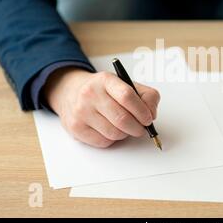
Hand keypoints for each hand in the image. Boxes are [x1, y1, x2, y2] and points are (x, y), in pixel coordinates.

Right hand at [44, 67, 159, 147]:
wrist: (71, 92)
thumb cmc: (104, 91)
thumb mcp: (125, 84)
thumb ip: (146, 96)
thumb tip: (151, 114)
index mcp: (106, 80)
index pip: (127, 96)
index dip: (142, 111)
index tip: (148, 118)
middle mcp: (90, 94)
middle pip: (122, 119)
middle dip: (137, 128)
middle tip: (141, 128)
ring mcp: (81, 111)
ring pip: (114, 133)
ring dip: (125, 134)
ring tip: (124, 127)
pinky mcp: (76, 128)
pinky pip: (103, 142)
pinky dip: (112, 140)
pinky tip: (110, 129)